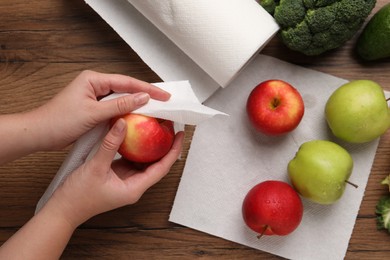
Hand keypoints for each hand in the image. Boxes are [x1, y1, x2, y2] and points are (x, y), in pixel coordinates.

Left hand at [35, 70, 170, 149]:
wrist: (39, 134)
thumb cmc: (59, 121)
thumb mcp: (93, 113)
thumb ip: (119, 105)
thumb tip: (142, 98)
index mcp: (93, 80)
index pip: (126, 82)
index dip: (147, 88)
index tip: (163, 95)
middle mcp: (94, 86)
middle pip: (126, 89)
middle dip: (145, 95)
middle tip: (164, 101)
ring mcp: (94, 98)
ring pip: (121, 99)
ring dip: (136, 105)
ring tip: (155, 109)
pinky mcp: (93, 109)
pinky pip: (115, 109)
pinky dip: (126, 113)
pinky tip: (136, 118)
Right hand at [46, 119, 183, 226]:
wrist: (63, 209)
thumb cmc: (79, 196)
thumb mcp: (96, 167)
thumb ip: (110, 144)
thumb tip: (123, 124)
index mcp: (135, 188)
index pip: (162, 167)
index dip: (173, 150)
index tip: (181, 135)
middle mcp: (134, 185)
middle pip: (156, 163)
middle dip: (164, 145)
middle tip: (168, 126)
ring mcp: (125, 180)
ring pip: (143, 161)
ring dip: (149, 145)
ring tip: (154, 127)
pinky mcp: (116, 175)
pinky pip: (130, 159)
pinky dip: (134, 147)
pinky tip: (134, 134)